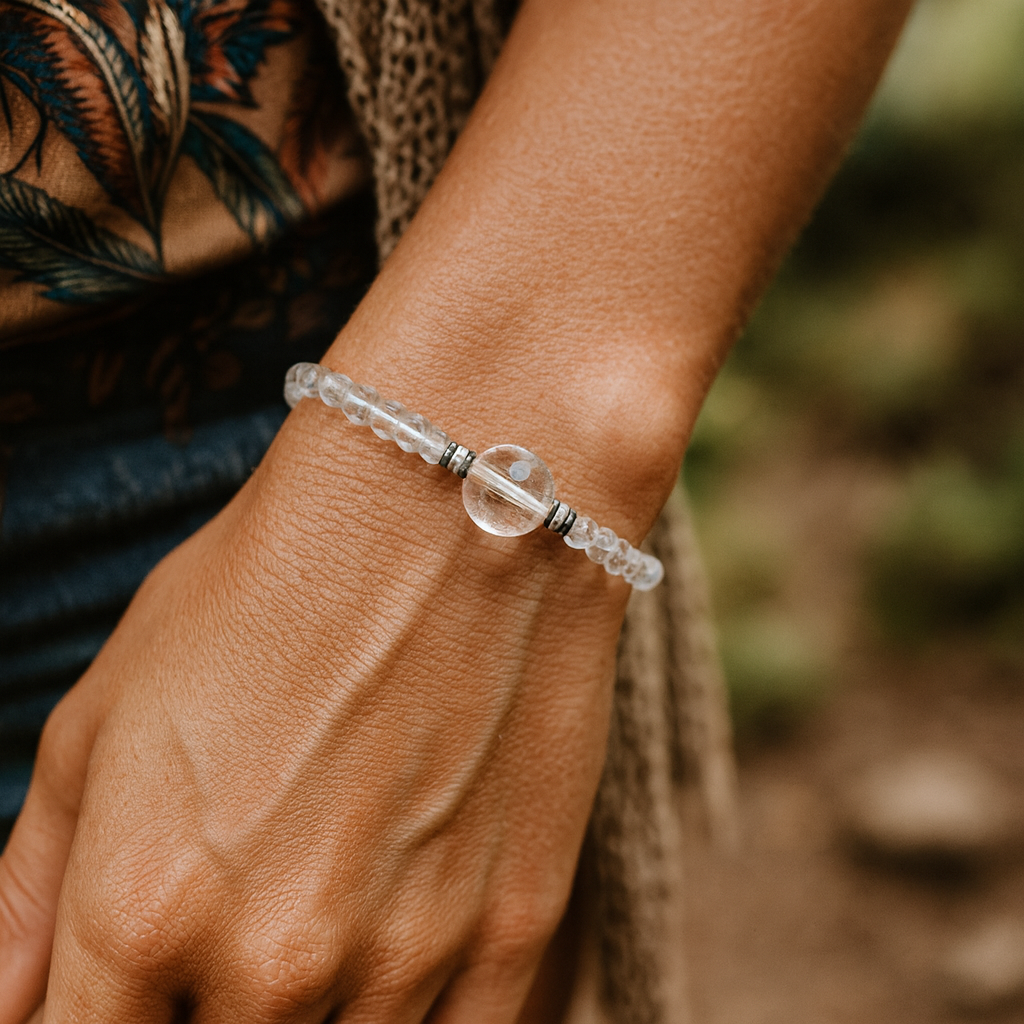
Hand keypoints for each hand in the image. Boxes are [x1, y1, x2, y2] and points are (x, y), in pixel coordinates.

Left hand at [0, 396, 629, 1022]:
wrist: (457, 510)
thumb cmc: (274, 583)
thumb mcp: (109, 708)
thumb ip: (31, 885)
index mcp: (142, 905)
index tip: (130, 990)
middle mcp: (272, 959)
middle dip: (198, 1012)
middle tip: (228, 932)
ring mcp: (407, 951)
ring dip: (306, 1015)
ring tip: (317, 915)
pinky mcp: (515, 928)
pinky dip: (405, 1017)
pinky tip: (392, 952)